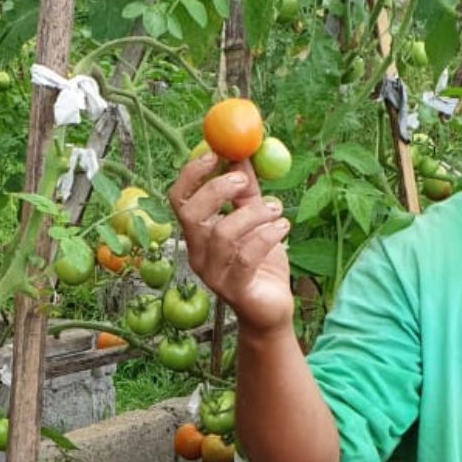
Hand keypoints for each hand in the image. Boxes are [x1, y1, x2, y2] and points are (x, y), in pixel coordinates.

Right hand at [167, 151, 294, 334]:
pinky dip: (267, 236)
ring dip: (254, 214)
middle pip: (191, 215)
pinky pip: (245, 257)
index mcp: (197, 233)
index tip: (216, 153)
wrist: (271, 308)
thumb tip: (242, 153)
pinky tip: (283, 227)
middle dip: (218, 191)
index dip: (193, 174)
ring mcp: (212, 274)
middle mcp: (197, 253)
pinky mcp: (234, 290)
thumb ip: (246, 191)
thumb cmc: (261, 262)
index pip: (179, 199)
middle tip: (245, 181)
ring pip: (223, 234)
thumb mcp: (255, 219)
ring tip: (277, 209)